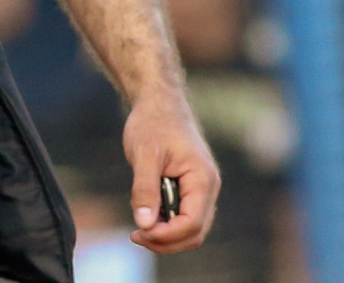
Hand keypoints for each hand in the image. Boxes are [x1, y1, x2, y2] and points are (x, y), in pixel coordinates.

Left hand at [122, 87, 219, 252]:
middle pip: (194, 233)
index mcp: (202, 179)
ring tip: (138, 227)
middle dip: (165, 240)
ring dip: (165, 234)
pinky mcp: (190, 189)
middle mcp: (208, 188)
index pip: (192, 223)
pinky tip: (145, 215)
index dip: (167, 235)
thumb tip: (144, 224)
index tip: (139, 231)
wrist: (159, 103)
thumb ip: (144, 189)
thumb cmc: (153, 123)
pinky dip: (166, 223)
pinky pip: (183, 217)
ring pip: (190, 229)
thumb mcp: (144, 154)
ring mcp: (201, 190)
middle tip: (135, 235)